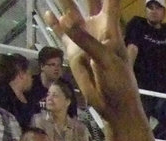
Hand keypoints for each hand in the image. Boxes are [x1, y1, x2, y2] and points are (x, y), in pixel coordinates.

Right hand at [44, 0, 140, 123]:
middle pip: (90, 2)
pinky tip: (46, 13)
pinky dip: (53, 24)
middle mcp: (97, 28)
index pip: (110, 2)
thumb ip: (87, 40)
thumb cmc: (118, 82)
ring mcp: (83, 38)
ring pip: (71, 14)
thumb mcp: (106, 59)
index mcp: (111, 28)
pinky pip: (60, 33)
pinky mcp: (72, 51)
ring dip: (64, 2)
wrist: (113, 104)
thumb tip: (66, 19)